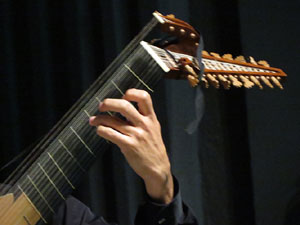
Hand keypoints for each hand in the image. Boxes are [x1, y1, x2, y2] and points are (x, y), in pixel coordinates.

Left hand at [89, 89, 173, 203]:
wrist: (158, 168)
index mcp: (151, 118)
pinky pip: (110, 134)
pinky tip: (100, 130)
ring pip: (113, 120)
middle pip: (124, 106)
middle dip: (109, 103)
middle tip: (101, 106)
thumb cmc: (152, 147)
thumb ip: (142, 117)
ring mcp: (136, 135)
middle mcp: (144, 124)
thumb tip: (122, 105)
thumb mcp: (153, 128)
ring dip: (99, 119)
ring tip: (93, 120)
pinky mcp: (129, 146)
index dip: (132, 93)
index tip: (123, 97)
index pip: (144, 97)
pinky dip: (101, 130)